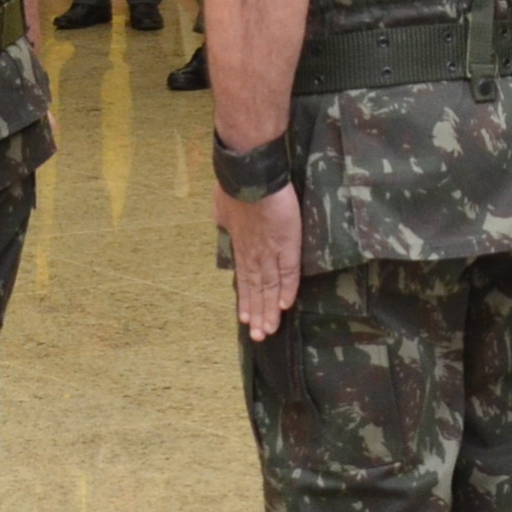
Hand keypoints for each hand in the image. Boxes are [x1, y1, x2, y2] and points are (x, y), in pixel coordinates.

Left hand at [215, 183, 301, 338]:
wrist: (249, 175)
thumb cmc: (235, 185)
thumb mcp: (222, 207)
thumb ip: (225, 219)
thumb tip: (223, 221)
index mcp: (240, 245)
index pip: (244, 278)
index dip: (245, 299)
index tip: (244, 318)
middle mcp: (253, 253)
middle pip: (256, 288)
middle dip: (257, 313)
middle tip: (258, 336)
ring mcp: (269, 250)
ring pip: (269, 286)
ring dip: (268, 310)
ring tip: (268, 330)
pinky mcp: (286, 243)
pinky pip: (288, 271)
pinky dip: (286, 289)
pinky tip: (285, 305)